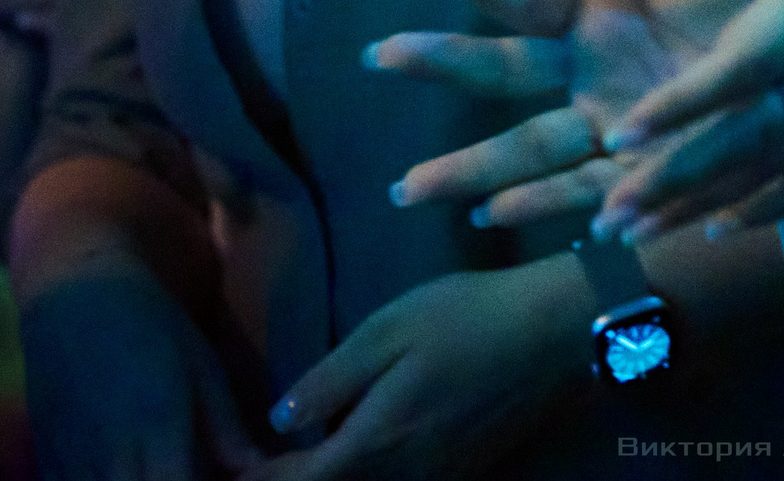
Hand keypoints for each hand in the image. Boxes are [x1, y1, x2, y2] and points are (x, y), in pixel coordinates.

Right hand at [21, 257, 265, 480]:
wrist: (72, 295)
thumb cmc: (150, 323)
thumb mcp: (201, 369)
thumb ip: (228, 431)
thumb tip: (261, 469)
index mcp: (157, 430)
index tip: (226, 480)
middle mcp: (110, 459)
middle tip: (194, 469)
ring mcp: (71, 466)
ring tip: (166, 466)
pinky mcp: (45, 466)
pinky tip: (131, 469)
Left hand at [251, 265, 588, 480]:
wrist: (558, 332)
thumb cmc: (468, 317)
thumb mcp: (389, 330)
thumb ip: (331, 379)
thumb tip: (279, 420)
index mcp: (374, 444)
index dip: (257, 477)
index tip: (226, 458)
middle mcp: (402, 477)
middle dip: (288, 480)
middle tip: (253, 459)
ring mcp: (436, 478)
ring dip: (326, 478)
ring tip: (294, 457)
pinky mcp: (461, 470)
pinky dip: (364, 475)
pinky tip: (355, 444)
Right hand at [365, 0, 783, 230]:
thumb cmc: (774, 1)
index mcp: (607, 1)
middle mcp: (592, 63)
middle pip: (507, 70)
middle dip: (446, 65)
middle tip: (382, 56)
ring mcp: (608, 120)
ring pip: (526, 145)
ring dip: (469, 166)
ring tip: (405, 187)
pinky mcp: (636, 172)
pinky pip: (578, 190)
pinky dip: (536, 206)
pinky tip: (490, 217)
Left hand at [596, 0, 783, 243]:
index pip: (742, 66)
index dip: (682, 104)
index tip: (621, 133)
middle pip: (744, 137)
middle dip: (673, 179)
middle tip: (608, 215)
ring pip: (768, 168)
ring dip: (699, 203)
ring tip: (632, 230)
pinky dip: (768, 208)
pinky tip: (720, 227)